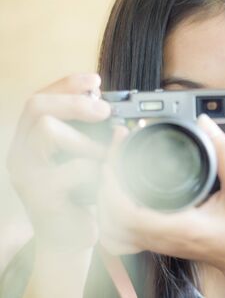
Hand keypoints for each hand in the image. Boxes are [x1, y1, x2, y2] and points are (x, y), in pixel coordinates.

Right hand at [7, 74, 110, 252]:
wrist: (67, 239)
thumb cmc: (77, 194)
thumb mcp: (78, 158)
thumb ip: (84, 134)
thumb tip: (109, 107)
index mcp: (29, 140)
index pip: (39, 99)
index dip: (66, 85)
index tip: (95, 80)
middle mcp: (20, 153)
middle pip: (37, 107)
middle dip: (74, 101)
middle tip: (105, 110)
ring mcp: (26, 174)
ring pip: (48, 131)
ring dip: (87, 138)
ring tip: (105, 155)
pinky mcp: (41, 196)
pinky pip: (74, 168)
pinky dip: (97, 167)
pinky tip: (105, 178)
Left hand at [98, 114, 224, 278]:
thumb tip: (204, 122)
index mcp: (179, 226)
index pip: (126, 211)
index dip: (113, 181)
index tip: (118, 152)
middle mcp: (162, 236)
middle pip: (110, 215)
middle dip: (107, 178)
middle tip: (119, 147)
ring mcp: (158, 240)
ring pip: (112, 224)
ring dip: (107, 193)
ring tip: (117, 164)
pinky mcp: (159, 238)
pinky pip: (122, 229)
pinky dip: (113, 209)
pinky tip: (124, 192)